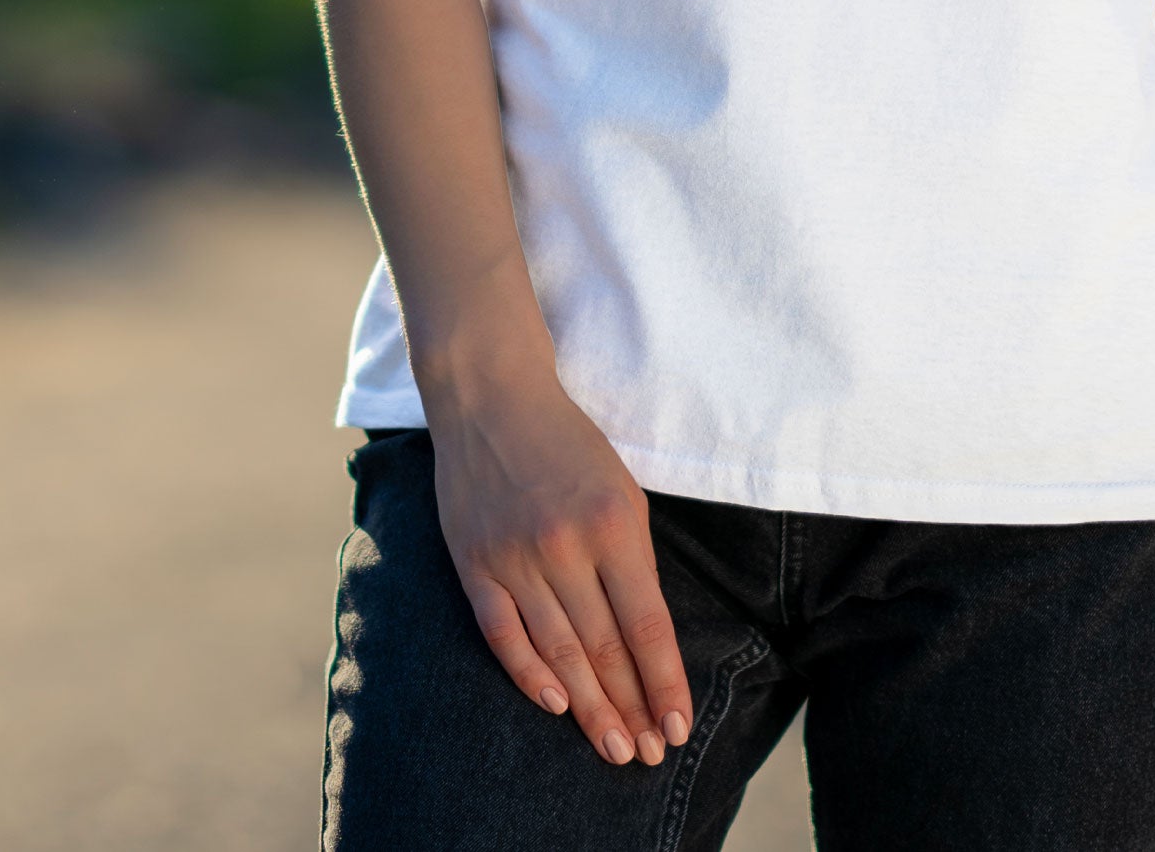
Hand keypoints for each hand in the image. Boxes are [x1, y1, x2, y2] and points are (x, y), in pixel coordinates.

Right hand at [424, 373, 694, 770]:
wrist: (492, 400)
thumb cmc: (569, 444)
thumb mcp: (621, 488)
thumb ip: (632, 556)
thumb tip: (643, 632)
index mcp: (612, 523)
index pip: (646, 623)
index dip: (664, 680)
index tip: (678, 725)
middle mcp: (564, 547)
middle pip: (604, 648)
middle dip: (631, 708)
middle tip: (648, 755)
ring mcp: (515, 559)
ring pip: (559, 652)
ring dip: (589, 708)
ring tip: (614, 747)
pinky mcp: (475, 565)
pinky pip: (503, 635)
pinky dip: (529, 674)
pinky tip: (556, 704)